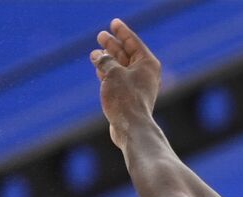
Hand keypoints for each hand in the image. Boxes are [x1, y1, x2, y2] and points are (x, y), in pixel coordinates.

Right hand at [90, 18, 162, 148]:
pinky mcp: (129, 97)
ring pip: (121, 67)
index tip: (114, 23)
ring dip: (108, 59)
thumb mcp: (112, 72)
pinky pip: (118, 79)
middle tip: (101, 36)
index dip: (122, 31)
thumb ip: (105, 60)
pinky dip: (108, 72)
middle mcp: (145, 74)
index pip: (133, 42)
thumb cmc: (125, 98)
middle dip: (113, 45)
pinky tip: (98, 68)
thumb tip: (98, 56)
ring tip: (95, 53)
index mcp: (147, 63)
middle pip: (126, 54)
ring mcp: (137, 86)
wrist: (131, 127)